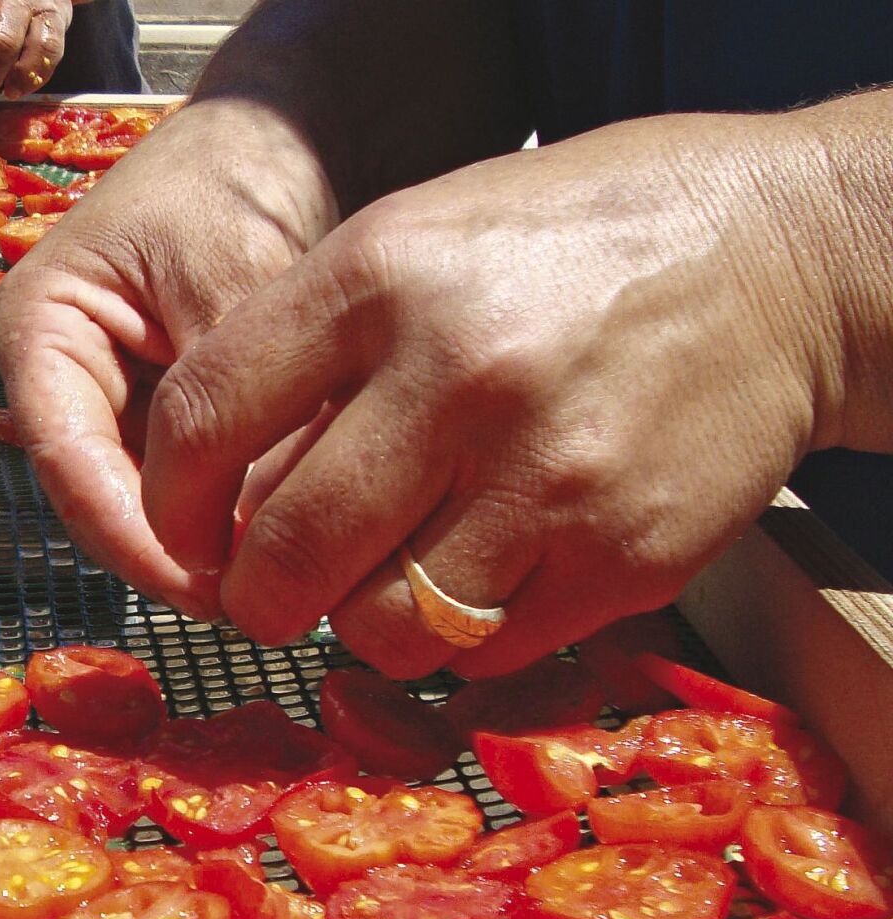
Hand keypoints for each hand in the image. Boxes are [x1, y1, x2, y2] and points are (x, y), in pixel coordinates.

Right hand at [0, 100, 342, 617]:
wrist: (280, 135)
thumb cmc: (237, 175)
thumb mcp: (237, 276)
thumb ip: (240, 401)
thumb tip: (264, 535)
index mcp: (36, 327)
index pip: (67, 458)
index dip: (130, 537)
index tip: (204, 590)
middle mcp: (58, 374)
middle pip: (100, 494)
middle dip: (172, 551)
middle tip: (254, 604)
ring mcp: (108, 400)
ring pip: (146, 500)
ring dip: (204, 542)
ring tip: (277, 583)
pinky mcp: (162, 417)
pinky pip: (190, 484)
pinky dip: (231, 513)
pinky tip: (283, 542)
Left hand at [138, 111, 853, 678]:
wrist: (785, 260)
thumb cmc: (575, 245)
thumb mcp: (418, 235)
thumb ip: (309, 343)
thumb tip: (211, 481)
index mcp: (381, 277)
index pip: (206, 420)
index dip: (167, 502)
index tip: (180, 530)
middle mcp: (459, 376)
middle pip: (284, 552)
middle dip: (255, 594)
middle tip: (269, 589)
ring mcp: (549, 476)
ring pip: (379, 627)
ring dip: (357, 622)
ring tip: (385, 575)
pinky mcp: (622, 559)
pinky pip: (482, 649)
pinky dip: (456, 633)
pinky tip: (477, 572)